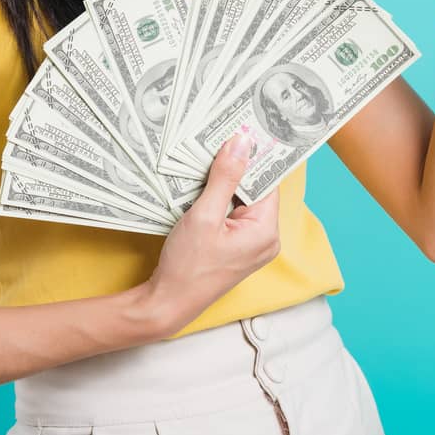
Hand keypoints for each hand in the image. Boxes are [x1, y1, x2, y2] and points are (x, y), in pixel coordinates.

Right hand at [142, 136, 279, 319]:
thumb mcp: (204, 215)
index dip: (253, 157)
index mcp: (266, 231)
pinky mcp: (238, 248)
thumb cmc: (187, 266)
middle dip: (236, 168)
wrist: (168, 303)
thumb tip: (241, 143)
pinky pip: (234, 215)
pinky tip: (204, 188)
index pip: (267, 181)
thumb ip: (225, 178)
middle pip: (256, 190)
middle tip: (219, 140)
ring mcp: (253, 245)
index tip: (241, 130)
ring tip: (208, 160)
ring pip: (243, 201)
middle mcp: (266, 239)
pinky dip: (221, 200)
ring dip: (225, 184)